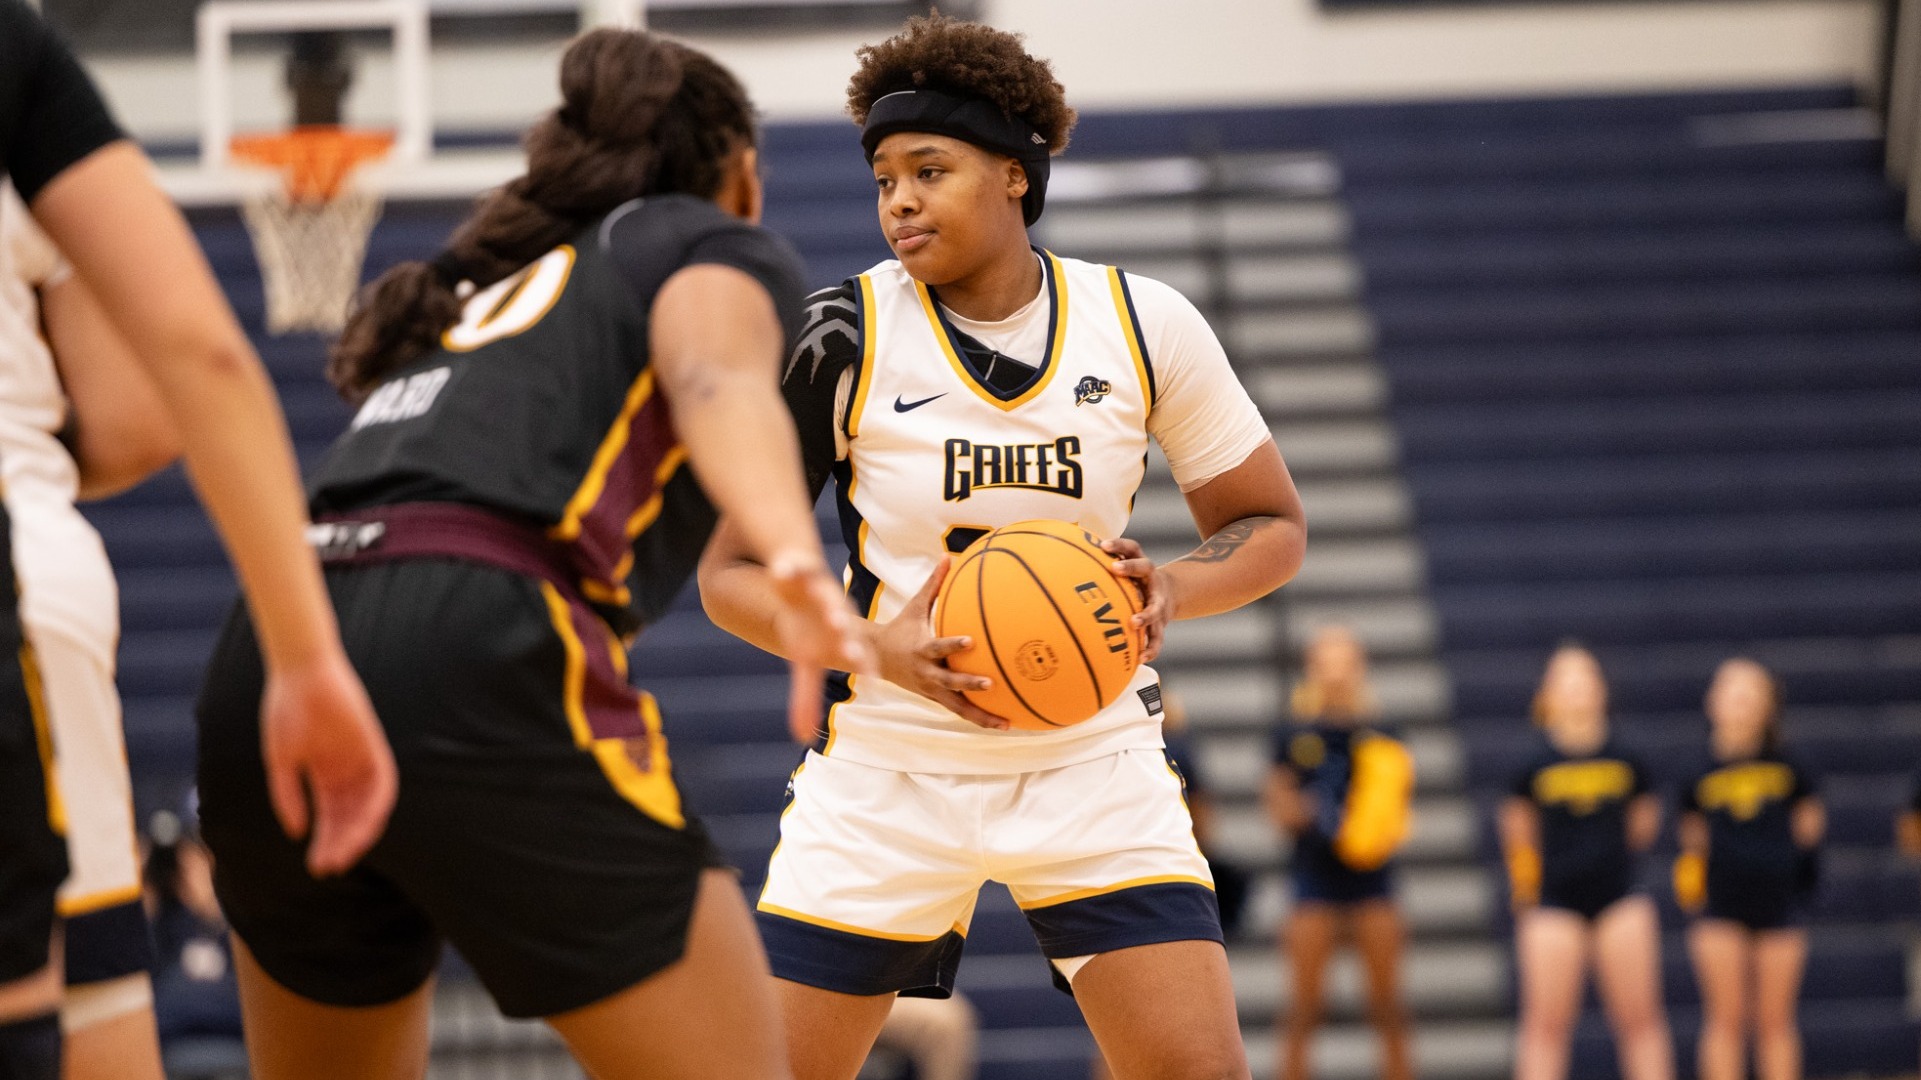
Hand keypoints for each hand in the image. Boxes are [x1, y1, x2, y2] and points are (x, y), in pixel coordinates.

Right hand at [259, 651, 395, 876]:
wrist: (300, 674)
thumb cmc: (285, 711)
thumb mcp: (281, 761)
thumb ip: (288, 795)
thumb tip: (297, 832)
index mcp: (324, 775)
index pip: (331, 817)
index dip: (326, 842)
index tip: (317, 867)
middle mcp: (346, 771)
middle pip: (350, 817)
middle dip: (341, 843)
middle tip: (329, 867)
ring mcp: (361, 759)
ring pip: (367, 806)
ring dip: (358, 832)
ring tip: (344, 854)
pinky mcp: (374, 746)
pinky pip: (383, 783)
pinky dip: (375, 806)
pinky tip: (360, 826)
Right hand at [770, 556, 874, 744]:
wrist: (801, 590)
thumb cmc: (809, 634)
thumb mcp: (805, 663)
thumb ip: (805, 699)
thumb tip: (802, 738)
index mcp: (840, 636)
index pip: (856, 653)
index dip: (863, 664)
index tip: (871, 678)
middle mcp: (836, 613)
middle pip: (844, 623)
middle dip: (846, 633)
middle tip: (849, 644)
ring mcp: (820, 591)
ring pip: (828, 596)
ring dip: (829, 603)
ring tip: (831, 612)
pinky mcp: (801, 572)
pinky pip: (795, 570)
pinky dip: (788, 571)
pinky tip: (782, 572)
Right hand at [871, 557, 1007, 730]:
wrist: (877, 658)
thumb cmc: (901, 628)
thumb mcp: (915, 606)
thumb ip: (934, 584)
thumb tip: (948, 556)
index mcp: (921, 649)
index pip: (938, 647)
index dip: (952, 646)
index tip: (970, 642)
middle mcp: (927, 674)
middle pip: (949, 683)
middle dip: (969, 685)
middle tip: (991, 684)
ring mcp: (932, 691)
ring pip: (958, 708)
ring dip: (981, 717)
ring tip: (1006, 724)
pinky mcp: (937, 700)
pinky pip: (960, 711)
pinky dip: (980, 718)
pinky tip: (1004, 724)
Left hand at [1099, 537, 1173, 662]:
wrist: (1171, 593)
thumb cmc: (1136, 583)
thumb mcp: (1126, 571)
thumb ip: (1101, 568)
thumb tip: (1063, 564)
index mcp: (1140, 565)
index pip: (1132, 548)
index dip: (1119, 544)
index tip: (1102, 544)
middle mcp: (1152, 580)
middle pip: (1145, 567)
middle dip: (1130, 567)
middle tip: (1115, 568)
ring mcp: (1159, 601)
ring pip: (1156, 607)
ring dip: (1146, 614)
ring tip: (1134, 623)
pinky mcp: (1161, 623)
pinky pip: (1158, 637)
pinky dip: (1151, 648)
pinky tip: (1140, 658)